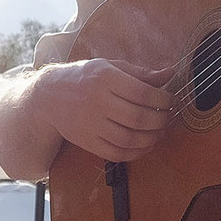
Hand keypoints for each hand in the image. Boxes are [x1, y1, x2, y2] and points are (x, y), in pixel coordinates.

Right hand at [36, 57, 179, 162]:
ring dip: (151, 138)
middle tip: (168, 118)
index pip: (142, 92)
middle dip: (160, 120)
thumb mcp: (111, 67)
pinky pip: (116, 153)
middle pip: (138, 117)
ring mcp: (91, 124)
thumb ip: (141, 73)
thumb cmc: (85, 78)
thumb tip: (170, 74)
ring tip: (159, 132)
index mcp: (105, 78)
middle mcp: (97, 101)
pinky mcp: (87, 142)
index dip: (163, 99)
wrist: (49, 97)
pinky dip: (136, 153)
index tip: (171, 101)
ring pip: (129, 138)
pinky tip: (145, 145)